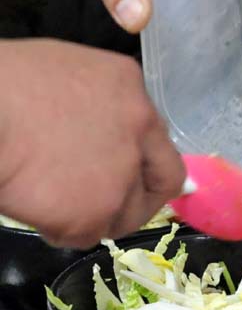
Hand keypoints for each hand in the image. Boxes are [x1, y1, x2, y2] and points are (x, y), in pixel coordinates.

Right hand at [0, 39, 184, 247]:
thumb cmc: (6, 84)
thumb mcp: (65, 75)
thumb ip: (98, 106)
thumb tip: (103, 137)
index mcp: (130, 90)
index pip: (159, 136)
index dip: (145, 165)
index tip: (135, 179)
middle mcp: (139, 131)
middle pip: (158, 183)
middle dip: (136, 201)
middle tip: (104, 207)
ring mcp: (120, 175)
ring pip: (121, 215)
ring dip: (92, 215)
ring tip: (51, 199)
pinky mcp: (94, 211)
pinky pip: (85, 234)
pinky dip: (61, 228)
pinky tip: (36, 207)